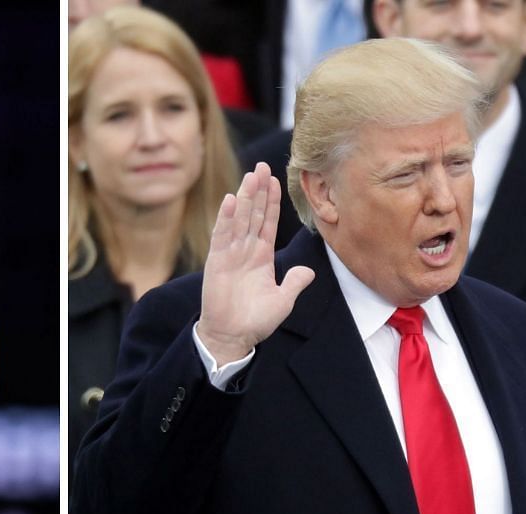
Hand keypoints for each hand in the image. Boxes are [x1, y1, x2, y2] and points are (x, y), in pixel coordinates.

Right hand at [196, 162, 314, 364]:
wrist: (232, 337)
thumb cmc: (256, 321)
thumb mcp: (283, 300)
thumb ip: (295, 282)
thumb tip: (309, 271)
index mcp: (261, 256)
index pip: (267, 222)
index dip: (271, 201)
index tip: (275, 179)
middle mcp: (245, 250)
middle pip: (253, 213)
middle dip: (258, 190)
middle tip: (262, 165)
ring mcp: (230, 254)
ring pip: (239, 219)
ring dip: (244, 196)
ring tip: (251, 175)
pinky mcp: (217, 262)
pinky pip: (222, 236)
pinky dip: (225, 218)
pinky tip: (229, 200)